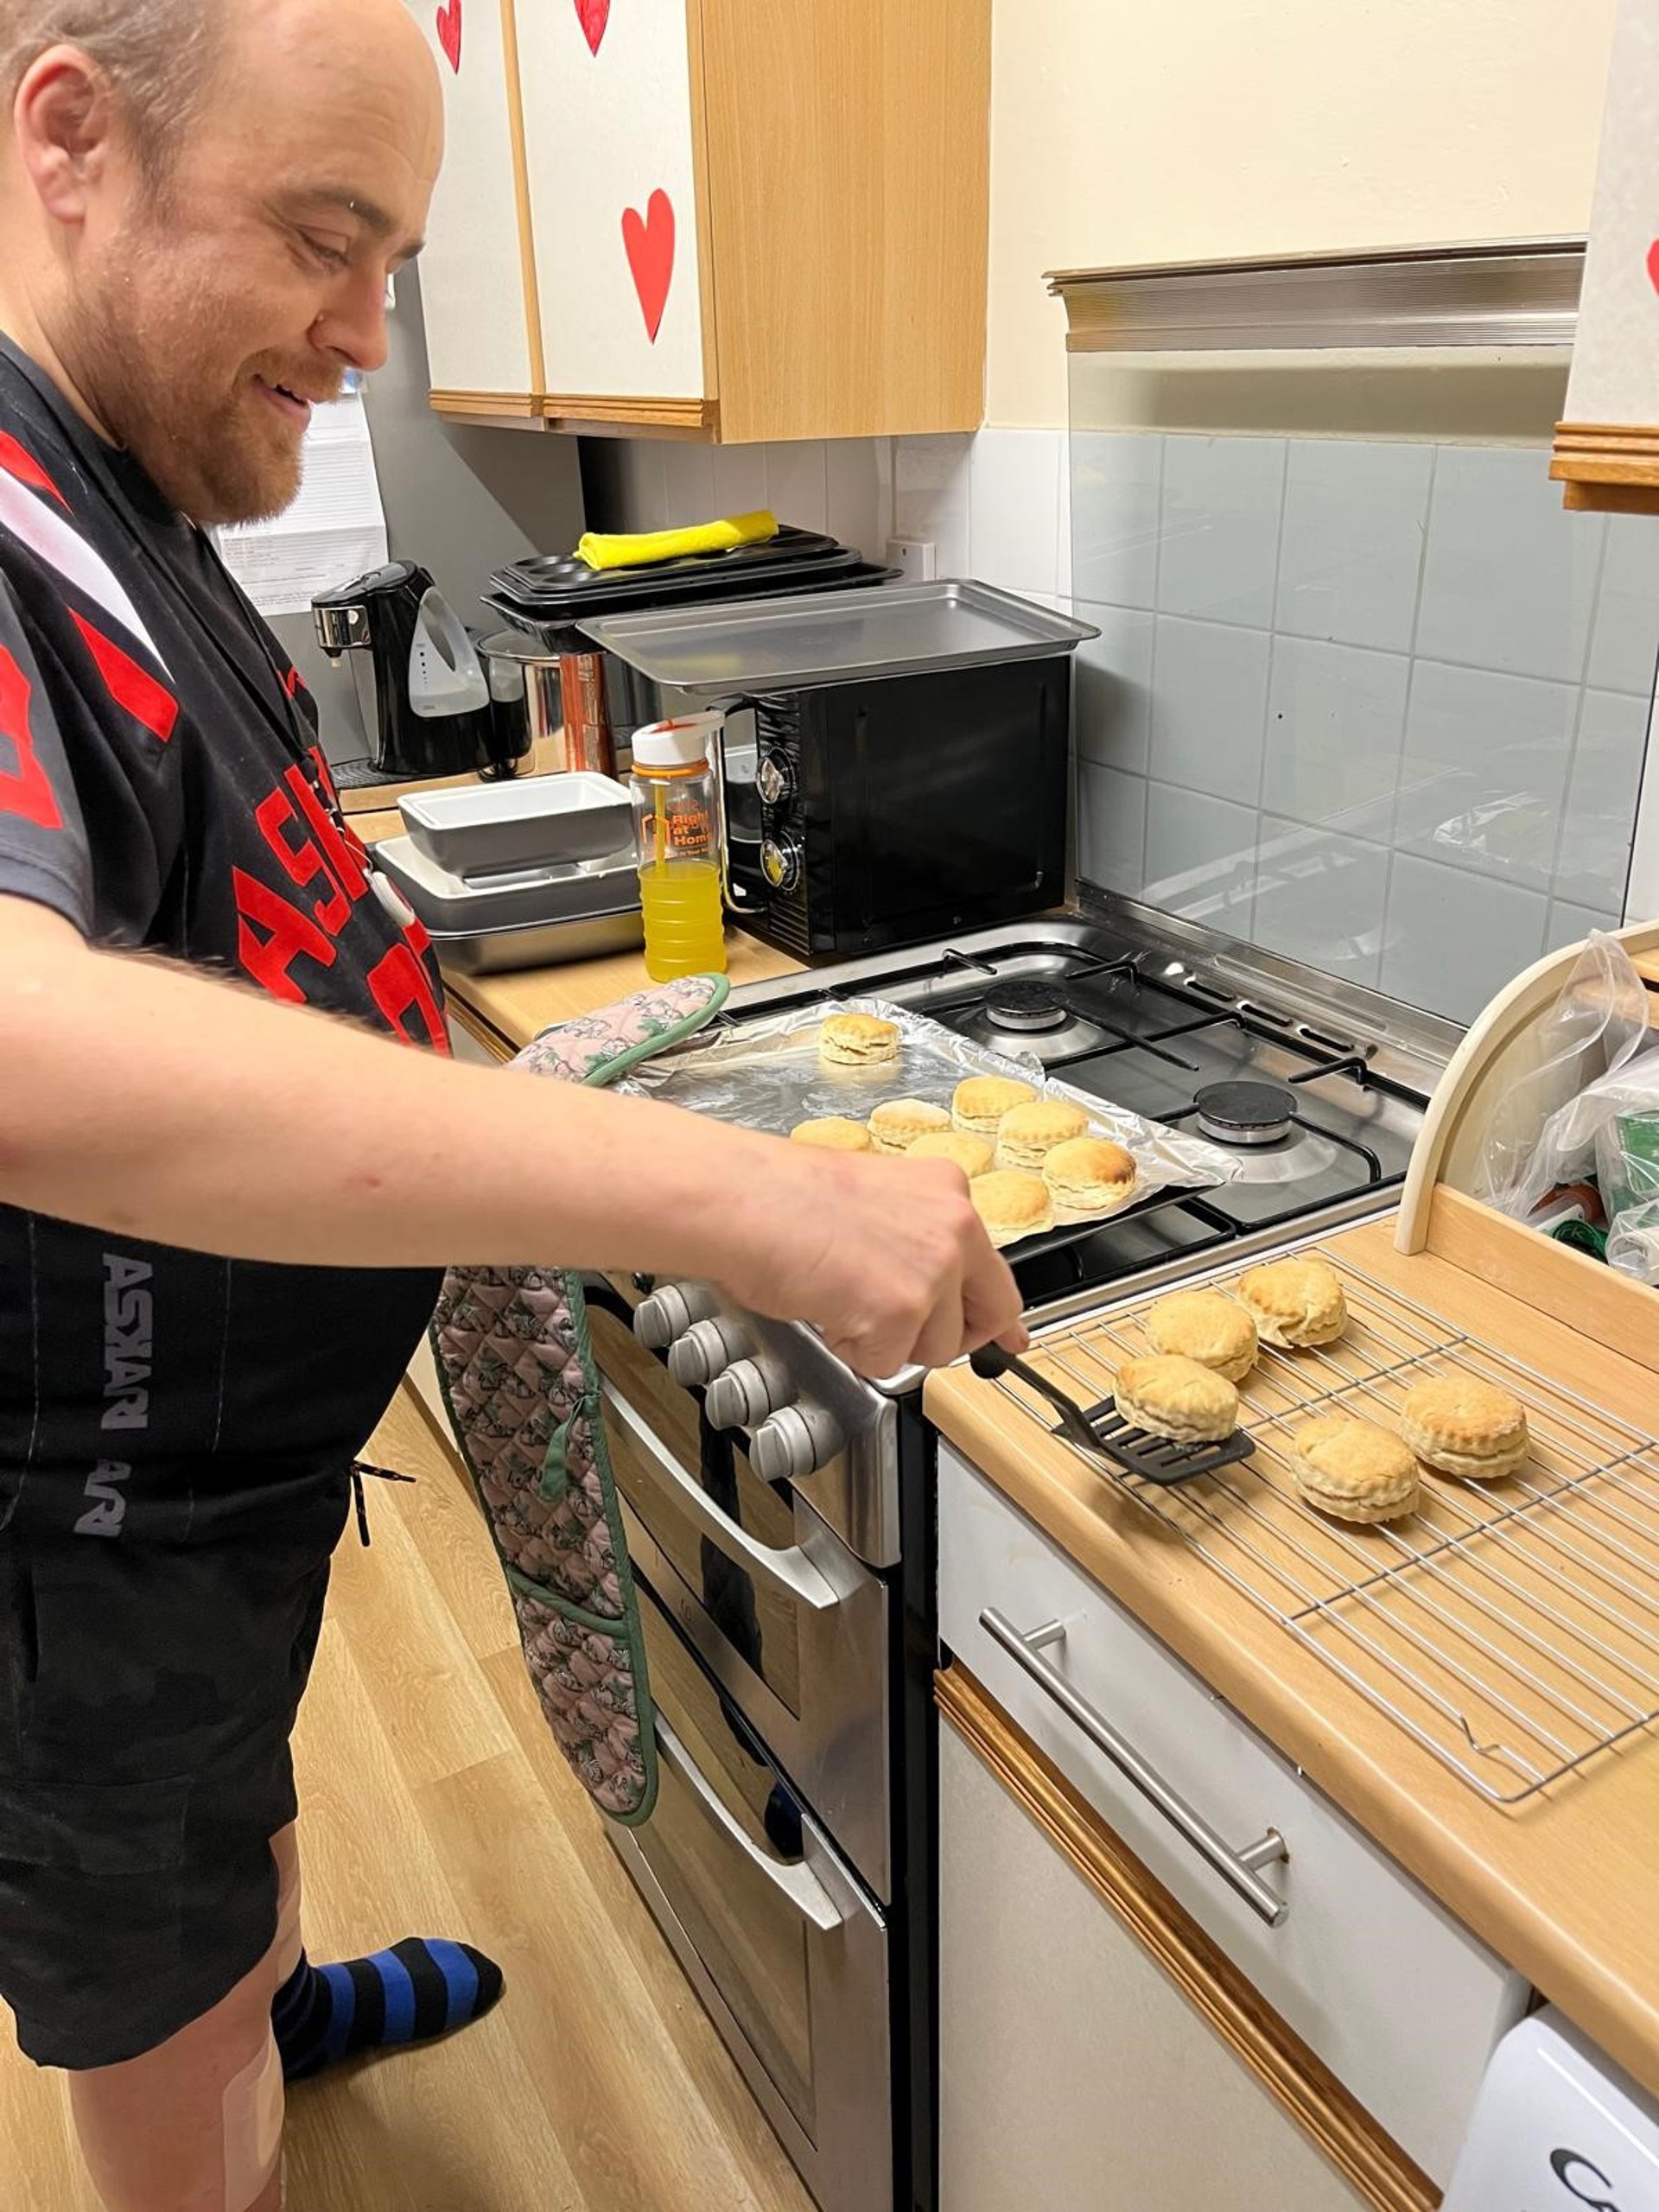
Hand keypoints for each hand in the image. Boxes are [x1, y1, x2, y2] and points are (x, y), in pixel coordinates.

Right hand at [722, 1145, 1028, 1378]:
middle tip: (902, 1332)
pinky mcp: (901, 1310)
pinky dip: (853, 1350)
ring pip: (934, 1348)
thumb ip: (916, 1241)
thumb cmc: (783, 1198)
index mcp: (947, 1193)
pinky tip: (827, 1306)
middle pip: (983, 1317)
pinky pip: (888, 1364)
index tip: (1012, 1338)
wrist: (741, 1199)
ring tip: (842, 1295)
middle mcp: (953, 1228)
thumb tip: (933, 1287)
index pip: (996, 1269)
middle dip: (944, 1338)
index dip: (999, 1316)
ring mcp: (932, 1270)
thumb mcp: (876, 1203)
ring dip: (887, 1341)